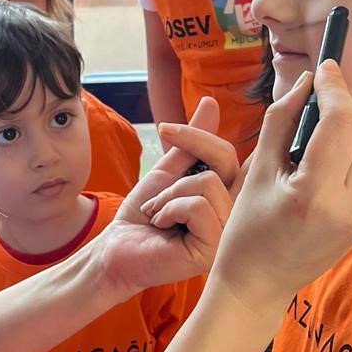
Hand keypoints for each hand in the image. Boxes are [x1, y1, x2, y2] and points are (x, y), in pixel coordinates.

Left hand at [93, 97, 241, 294]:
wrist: (116, 247)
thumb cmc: (142, 214)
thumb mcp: (168, 170)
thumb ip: (193, 141)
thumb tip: (211, 102)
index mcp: (228, 195)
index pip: (230, 152)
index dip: (199, 136)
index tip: (164, 130)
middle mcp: (235, 213)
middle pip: (227, 161)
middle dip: (181, 166)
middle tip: (157, 194)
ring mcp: (227, 233)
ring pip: (209, 184)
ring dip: (170, 195)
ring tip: (159, 214)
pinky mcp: (214, 249)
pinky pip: (198, 207)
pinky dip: (170, 210)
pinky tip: (163, 227)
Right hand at [211, 62, 351, 318]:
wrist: (260, 283)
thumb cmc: (247, 228)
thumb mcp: (257, 170)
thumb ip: (282, 119)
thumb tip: (307, 80)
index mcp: (315, 195)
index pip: (344, 121)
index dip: (336, 87)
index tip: (324, 68)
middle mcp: (350, 207)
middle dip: (350, 98)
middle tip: (324, 89)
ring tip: (330, 113)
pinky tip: (338, 140)